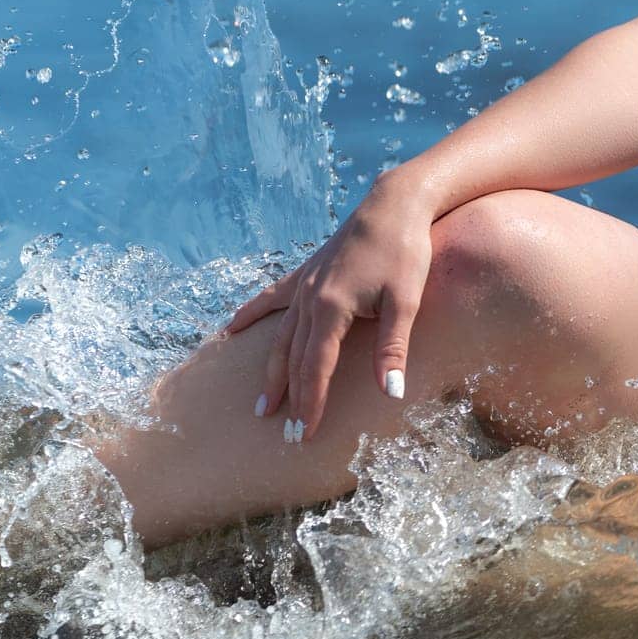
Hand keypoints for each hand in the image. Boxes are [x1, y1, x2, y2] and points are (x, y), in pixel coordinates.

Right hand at [223, 179, 433, 438]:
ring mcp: (304, 284)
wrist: (395, 204)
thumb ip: (393, 349)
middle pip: (293, 357)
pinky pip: (271, 298)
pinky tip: (231, 329)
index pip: (316, 368)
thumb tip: (391, 394)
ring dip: (271, 370)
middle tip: (282, 432)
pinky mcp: (307, 271)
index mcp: (331, 309)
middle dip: (289, 396)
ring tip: (262, 402)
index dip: (311, 402)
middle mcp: (309, 298)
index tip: (304, 434)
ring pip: (281, 335)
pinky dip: (251, 315)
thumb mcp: (406, 301)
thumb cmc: (405, 251)